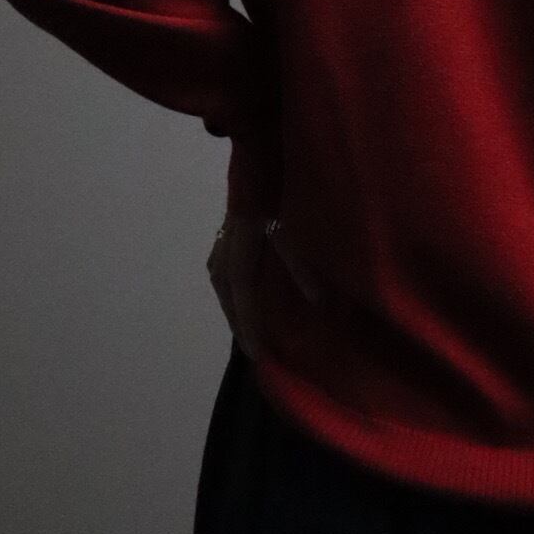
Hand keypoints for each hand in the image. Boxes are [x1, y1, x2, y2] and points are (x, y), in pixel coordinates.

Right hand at [206, 210, 323, 363]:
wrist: (252, 178)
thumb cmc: (273, 202)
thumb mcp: (290, 236)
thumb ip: (301, 269)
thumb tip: (317, 301)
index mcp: (239, 258)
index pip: (244, 301)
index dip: (251, 329)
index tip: (259, 355)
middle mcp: (221, 261)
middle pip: (230, 304)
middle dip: (242, 329)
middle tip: (255, 353)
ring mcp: (216, 256)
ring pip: (224, 296)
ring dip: (235, 317)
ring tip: (248, 337)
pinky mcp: (218, 252)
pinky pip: (223, 285)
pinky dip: (233, 302)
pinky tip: (241, 310)